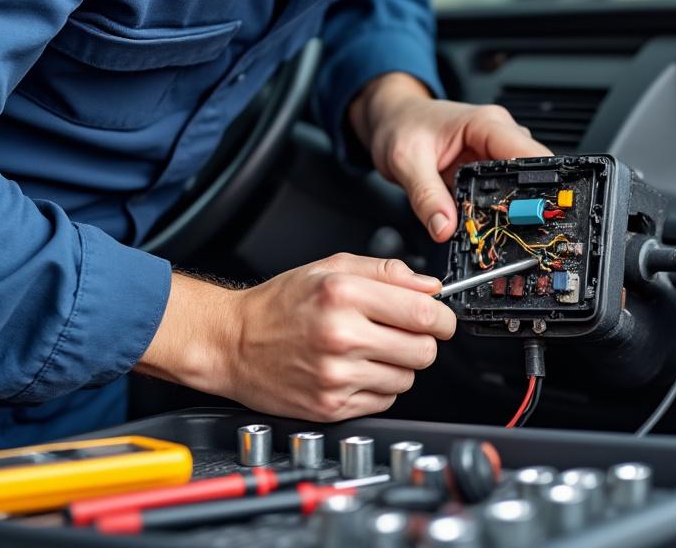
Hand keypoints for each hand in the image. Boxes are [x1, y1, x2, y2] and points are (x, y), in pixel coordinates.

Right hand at [136, 253, 454, 420]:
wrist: (232, 343)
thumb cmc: (279, 305)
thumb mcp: (331, 268)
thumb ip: (387, 272)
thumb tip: (431, 287)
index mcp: (344, 295)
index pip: (425, 313)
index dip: (443, 317)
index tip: (440, 318)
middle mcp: (341, 336)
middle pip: (424, 351)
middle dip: (422, 341)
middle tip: (404, 333)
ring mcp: (336, 376)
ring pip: (407, 379)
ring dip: (399, 365)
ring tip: (371, 350)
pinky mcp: (331, 407)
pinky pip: (384, 400)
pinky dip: (378, 386)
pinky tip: (356, 369)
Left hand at [349, 73, 552, 241]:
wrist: (391, 117)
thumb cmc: (400, 125)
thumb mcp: (406, 161)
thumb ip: (426, 196)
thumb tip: (443, 228)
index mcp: (487, 124)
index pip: (529, 155)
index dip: (539, 187)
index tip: (534, 216)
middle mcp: (498, 135)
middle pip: (532, 174)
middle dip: (526, 204)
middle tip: (511, 231)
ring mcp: (496, 152)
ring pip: (521, 186)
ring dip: (511, 208)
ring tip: (496, 229)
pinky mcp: (488, 168)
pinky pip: (503, 191)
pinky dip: (497, 209)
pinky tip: (487, 221)